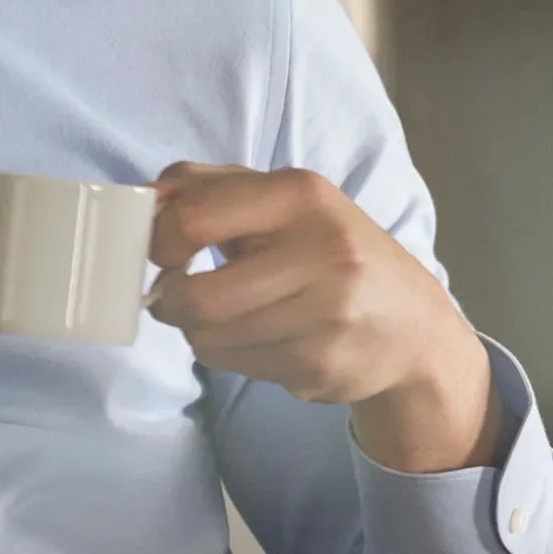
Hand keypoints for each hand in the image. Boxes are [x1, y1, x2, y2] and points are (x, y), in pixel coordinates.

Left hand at [146, 161, 501, 472]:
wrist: (411, 325)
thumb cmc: (328, 251)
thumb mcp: (281, 200)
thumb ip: (207, 187)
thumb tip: (142, 198)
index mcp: (301, 195)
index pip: (192, 219)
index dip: (158, 242)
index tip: (163, 252)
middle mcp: (321, 251)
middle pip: (197, 297)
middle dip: (169, 302)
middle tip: (174, 297)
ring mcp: (326, 314)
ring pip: (209, 338)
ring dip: (198, 332)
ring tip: (227, 316)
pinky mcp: (321, 364)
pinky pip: (235, 366)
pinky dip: (230, 355)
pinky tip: (262, 338)